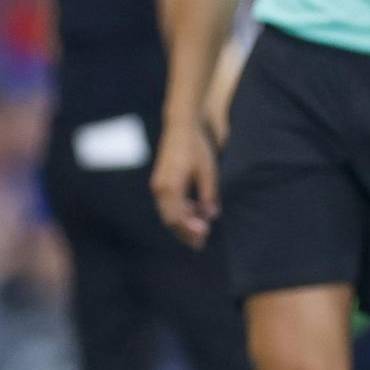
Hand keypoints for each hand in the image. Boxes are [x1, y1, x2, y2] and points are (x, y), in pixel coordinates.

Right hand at [150, 121, 217, 248]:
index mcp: (170, 187)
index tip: (204, 235)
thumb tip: (211, 216)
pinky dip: (180, 212)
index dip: (189, 231)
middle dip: (185, 233)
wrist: (181, 125)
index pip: (176, 218)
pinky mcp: (161, 181)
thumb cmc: (196, 147)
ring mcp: (158, 185)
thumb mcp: (208, 171)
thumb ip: (208, 195)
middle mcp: (160, 188)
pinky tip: (194, 212)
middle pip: (170, 220)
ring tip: (200, 230)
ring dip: (183, 223)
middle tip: (201, 244)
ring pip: (168, 213)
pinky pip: (168, 204)